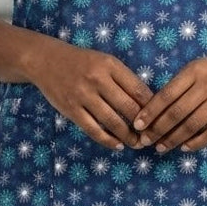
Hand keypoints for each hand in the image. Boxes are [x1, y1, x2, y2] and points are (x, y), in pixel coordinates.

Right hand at [29, 40, 153, 150]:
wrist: (46, 60)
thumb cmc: (81, 61)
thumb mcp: (105, 61)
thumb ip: (123, 79)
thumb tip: (147, 102)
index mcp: (110, 65)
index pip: (139, 89)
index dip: (153, 107)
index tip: (160, 118)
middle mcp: (98, 79)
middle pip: (128, 107)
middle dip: (143, 126)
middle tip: (152, 136)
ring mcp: (83, 95)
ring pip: (112, 121)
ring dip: (128, 136)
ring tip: (138, 144)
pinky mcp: (71, 109)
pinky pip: (93, 129)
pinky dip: (108, 140)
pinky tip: (118, 145)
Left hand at [132, 46, 206, 152]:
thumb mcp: (198, 66)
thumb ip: (180, 84)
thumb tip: (155, 108)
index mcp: (194, 71)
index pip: (166, 94)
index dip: (150, 111)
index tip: (137, 124)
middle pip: (177, 113)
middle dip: (158, 130)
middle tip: (145, 141)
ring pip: (192, 125)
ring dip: (174, 139)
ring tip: (161, 147)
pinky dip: (196, 142)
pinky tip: (184, 148)